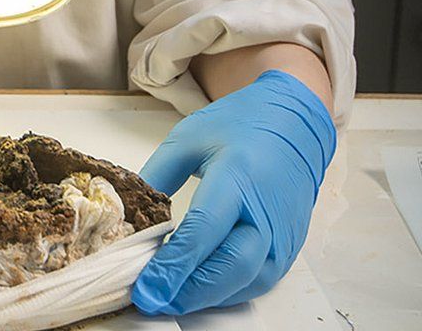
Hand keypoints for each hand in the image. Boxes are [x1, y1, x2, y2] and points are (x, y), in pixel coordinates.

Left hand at [131, 69, 335, 314]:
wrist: (295, 124)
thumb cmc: (239, 126)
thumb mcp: (189, 138)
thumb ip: (159, 175)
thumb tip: (131, 214)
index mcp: (238, 176)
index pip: (205, 229)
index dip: (174, 264)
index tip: (145, 288)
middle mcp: (266, 212)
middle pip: (232, 266)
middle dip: (190, 290)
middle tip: (152, 301)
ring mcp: (283, 234)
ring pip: (248, 281)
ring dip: (208, 297)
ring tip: (169, 300)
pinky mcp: (290, 247)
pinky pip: (259, 280)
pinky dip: (228, 291)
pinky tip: (200, 290)